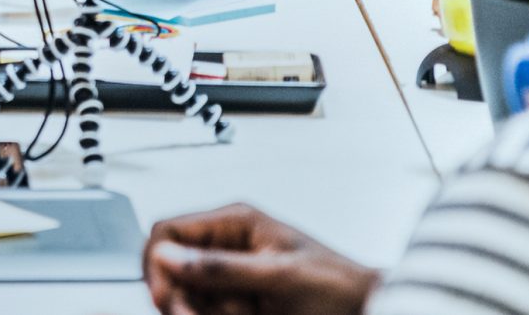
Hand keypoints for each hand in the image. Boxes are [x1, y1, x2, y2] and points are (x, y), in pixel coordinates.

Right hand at [145, 203, 379, 314]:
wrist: (369, 312)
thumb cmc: (337, 288)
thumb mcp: (278, 278)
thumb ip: (221, 268)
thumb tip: (169, 256)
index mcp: (234, 222)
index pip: (166, 232)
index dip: (158, 265)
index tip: (168, 297)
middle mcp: (225, 246)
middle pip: (170, 271)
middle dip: (183, 300)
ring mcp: (229, 277)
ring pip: (186, 299)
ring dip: (205, 314)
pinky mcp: (236, 302)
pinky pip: (207, 313)